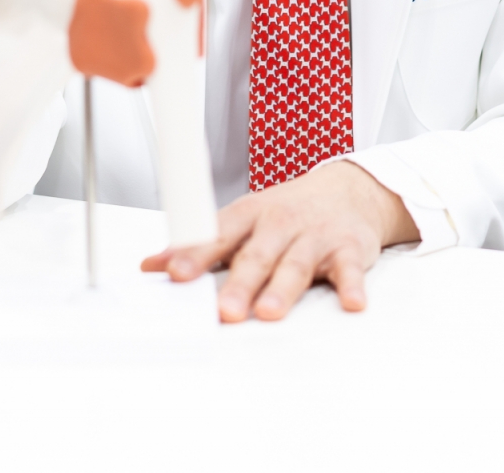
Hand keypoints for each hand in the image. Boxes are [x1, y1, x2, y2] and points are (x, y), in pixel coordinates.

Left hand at [141, 160, 418, 321]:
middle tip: (225, 311)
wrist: (347, 190)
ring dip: (283, 289)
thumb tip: (152, 265)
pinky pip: (350, 269)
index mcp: (250, 216)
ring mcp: (314, 235)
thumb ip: (201, 246)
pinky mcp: (347, 249)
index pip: (218, 236)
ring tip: (269, 312)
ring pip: (296, 263)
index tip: (176, 274)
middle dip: (240, 283)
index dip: (196, 255)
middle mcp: (279, 224)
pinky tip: (351, 302)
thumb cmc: (286, 213)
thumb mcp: (242, 221)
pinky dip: (351, 285)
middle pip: (257, 255)